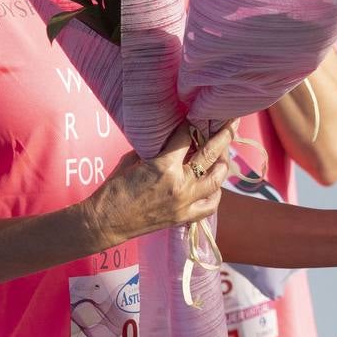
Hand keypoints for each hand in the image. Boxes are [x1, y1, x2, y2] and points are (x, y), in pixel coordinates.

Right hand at [84, 122, 234, 241]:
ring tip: (222, 153)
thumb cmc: (113, 189)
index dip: (192, 123)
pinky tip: (214, 184)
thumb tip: (167, 138)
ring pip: (216, 179)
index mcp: (164, 166)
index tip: (197, 114)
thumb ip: (153, 149)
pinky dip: (216, 193)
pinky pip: (210, 205)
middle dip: (223, 135)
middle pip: (211, 154)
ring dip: (222, 164)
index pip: (186, 136)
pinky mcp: (184, 218)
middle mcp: (180, 184)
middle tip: (231, 123)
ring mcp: (185, 203)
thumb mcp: (132, 160)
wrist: (105, 222)